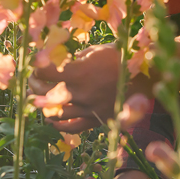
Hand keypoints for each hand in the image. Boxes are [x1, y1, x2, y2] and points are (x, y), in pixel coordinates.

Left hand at [28, 44, 150, 132]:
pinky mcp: (96, 120)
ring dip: (43, 105)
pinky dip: (58, 125)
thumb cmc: (121, 58)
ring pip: (55, 112)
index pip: (44, 72)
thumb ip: (74, 60)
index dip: (35, 67)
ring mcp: (88, 109)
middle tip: (32, 80)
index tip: (34, 63)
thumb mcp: (95, 51)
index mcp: (78, 73)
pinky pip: (72, 127)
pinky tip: (52, 119)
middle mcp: (80, 93)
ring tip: (38, 99)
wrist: (147, 76)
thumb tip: (58, 62)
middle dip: (34, 85)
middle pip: (44, 93)